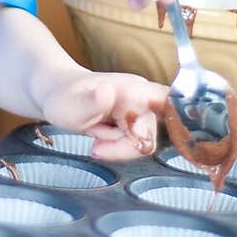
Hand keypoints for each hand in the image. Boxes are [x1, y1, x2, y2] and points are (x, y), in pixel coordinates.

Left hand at [39, 66, 169, 162]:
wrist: (57, 96)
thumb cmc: (64, 97)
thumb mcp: (70, 104)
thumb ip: (90, 103)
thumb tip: (107, 93)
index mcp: (133, 89)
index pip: (170, 103)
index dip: (178, 121)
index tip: (160, 138)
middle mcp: (143, 100)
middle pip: (151, 137)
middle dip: (123, 146)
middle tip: (96, 144)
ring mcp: (140, 113)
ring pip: (142, 144)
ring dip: (117, 147)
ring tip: (95, 134)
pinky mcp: (135, 125)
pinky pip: (134, 145)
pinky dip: (116, 147)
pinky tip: (101, 138)